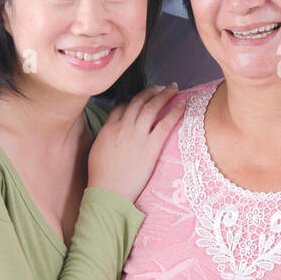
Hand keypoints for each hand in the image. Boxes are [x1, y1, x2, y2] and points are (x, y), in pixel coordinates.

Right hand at [87, 84, 185, 201]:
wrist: (108, 193)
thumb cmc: (101, 177)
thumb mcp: (97, 151)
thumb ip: (107, 137)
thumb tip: (114, 133)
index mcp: (109, 129)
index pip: (121, 107)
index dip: (133, 101)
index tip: (142, 100)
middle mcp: (123, 127)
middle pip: (138, 101)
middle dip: (151, 91)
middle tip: (161, 87)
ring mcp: (137, 136)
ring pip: (152, 107)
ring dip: (164, 94)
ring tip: (173, 88)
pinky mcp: (151, 146)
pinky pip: (165, 123)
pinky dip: (175, 111)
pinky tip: (183, 104)